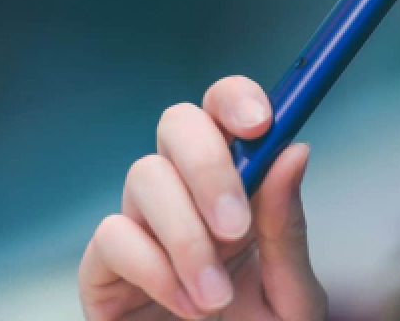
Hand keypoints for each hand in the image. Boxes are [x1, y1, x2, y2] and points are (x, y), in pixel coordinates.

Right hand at [78, 76, 326, 319]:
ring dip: (186, 237)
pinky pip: (113, 238)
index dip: (236, 99)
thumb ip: (287, 228)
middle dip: (207, 165)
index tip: (261, 122)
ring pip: (143, 177)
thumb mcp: (292, 295)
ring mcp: (144, 227)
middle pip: (176, 124)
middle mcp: (189, 195)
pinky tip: (185, 308)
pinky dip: (154, 270)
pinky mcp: (104, 268)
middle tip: (236, 226)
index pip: (227, 113)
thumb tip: (294, 150)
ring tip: (216, 300)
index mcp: (240, 190)